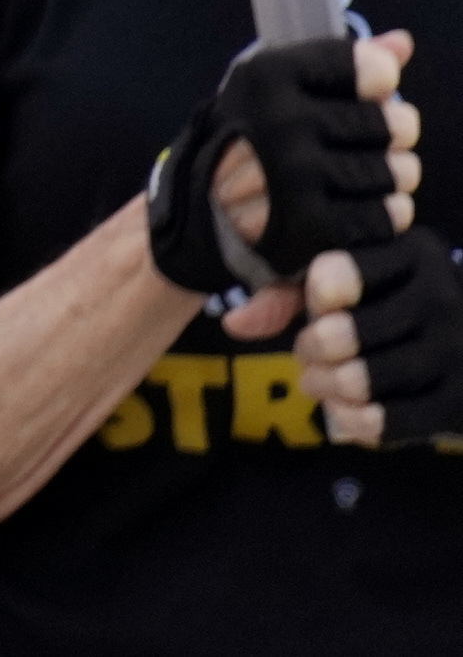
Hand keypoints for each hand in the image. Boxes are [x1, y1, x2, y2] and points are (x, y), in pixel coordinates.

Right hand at [152, 29, 418, 291]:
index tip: (369, 89)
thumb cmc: (250, 134)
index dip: (379, 79)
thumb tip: (402, 43)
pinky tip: (362, 203)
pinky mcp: (314, 227)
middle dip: (392, 132)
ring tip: (365, 173)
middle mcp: (284, 124)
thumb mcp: (278, 85)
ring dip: (392, 175)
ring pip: (399, 172)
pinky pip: (388, 215)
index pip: (372, 69)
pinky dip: (385, 211)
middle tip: (372, 139)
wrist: (205, 207)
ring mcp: (299, 178)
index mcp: (270, 76)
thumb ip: (342, 63)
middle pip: (395, 123)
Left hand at [291, 229, 462, 447]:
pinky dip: (356, 422)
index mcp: (411, 253)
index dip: (315, 296)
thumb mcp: (351, 279)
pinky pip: (393, 421)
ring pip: (361, 380)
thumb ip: (290, 289)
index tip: (319, 304)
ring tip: (318, 381)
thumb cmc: (394, 300)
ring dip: (326, 385)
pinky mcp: (460, 401)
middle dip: (310, 348)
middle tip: (307, 352)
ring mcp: (456, 352)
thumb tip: (235, 324)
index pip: (337, 273)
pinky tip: (345, 413)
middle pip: (341, 334)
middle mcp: (441, 298)